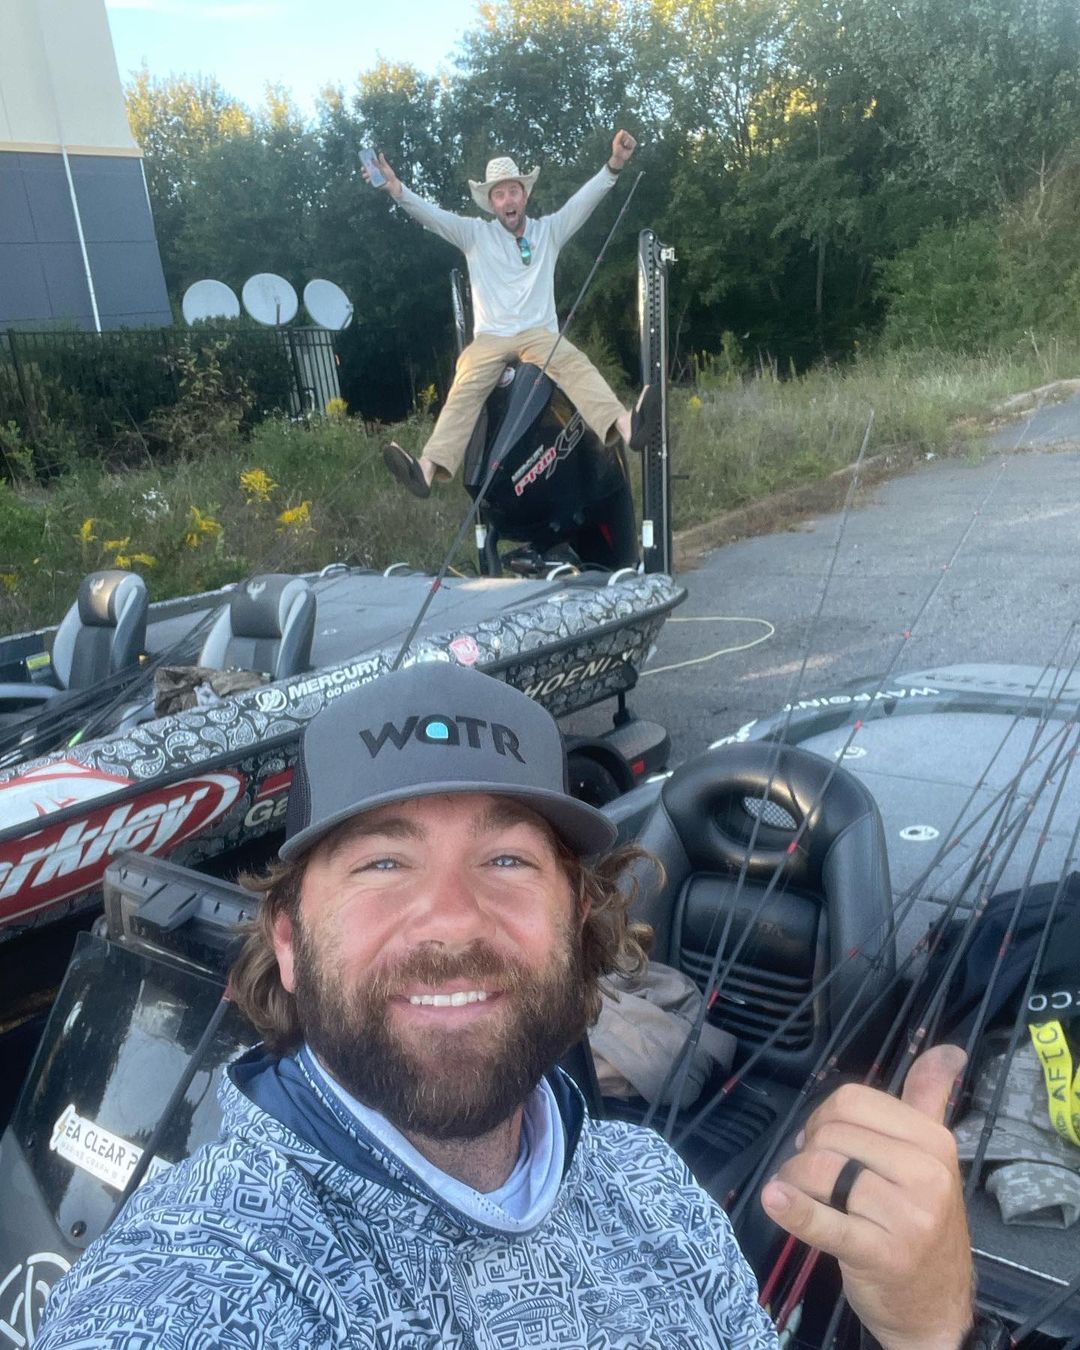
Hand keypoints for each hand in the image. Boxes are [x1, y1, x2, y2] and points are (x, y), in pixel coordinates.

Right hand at [363, 152, 401, 198]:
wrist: (392, 183)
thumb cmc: (389, 174)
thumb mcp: (385, 167)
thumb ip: (382, 161)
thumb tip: (380, 153)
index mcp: (375, 167)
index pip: (368, 163)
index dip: (365, 162)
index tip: (363, 160)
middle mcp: (373, 172)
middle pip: (366, 169)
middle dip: (363, 169)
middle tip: (363, 169)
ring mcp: (372, 177)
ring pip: (366, 175)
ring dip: (364, 175)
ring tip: (366, 175)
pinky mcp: (373, 182)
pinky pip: (368, 181)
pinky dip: (367, 180)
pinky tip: (368, 180)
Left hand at [609, 129, 636, 171]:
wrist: (620, 157)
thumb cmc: (616, 150)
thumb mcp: (616, 143)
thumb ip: (618, 136)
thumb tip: (622, 130)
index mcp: (621, 135)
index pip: (623, 132)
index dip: (621, 137)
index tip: (619, 142)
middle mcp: (626, 136)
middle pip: (627, 135)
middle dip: (624, 140)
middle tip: (622, 145)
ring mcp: (630, 140)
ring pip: (630, 138)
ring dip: (627, 143)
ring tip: (625, 146)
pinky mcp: (634, 144)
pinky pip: (633, 142)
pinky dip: (630, 145)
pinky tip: (628, 148)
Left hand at [761, 1045, 973, 1349]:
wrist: (936, 1308)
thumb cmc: (921, 1223)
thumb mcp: (932, 1159)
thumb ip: (930, 1100)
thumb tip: (949, 1050)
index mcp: (934, 1142)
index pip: (853, 1101)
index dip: (824, 1116)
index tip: (825, 1142)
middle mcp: (926, 1175)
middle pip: (833, 1134)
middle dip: (807, 1150)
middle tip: (812, 1176)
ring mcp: (907, 1217)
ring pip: (822, 1171)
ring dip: (794, 1181)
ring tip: (799, 1195)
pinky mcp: (880, 1255)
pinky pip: (827, 1222)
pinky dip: (795, 1210)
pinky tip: (774, 1199)